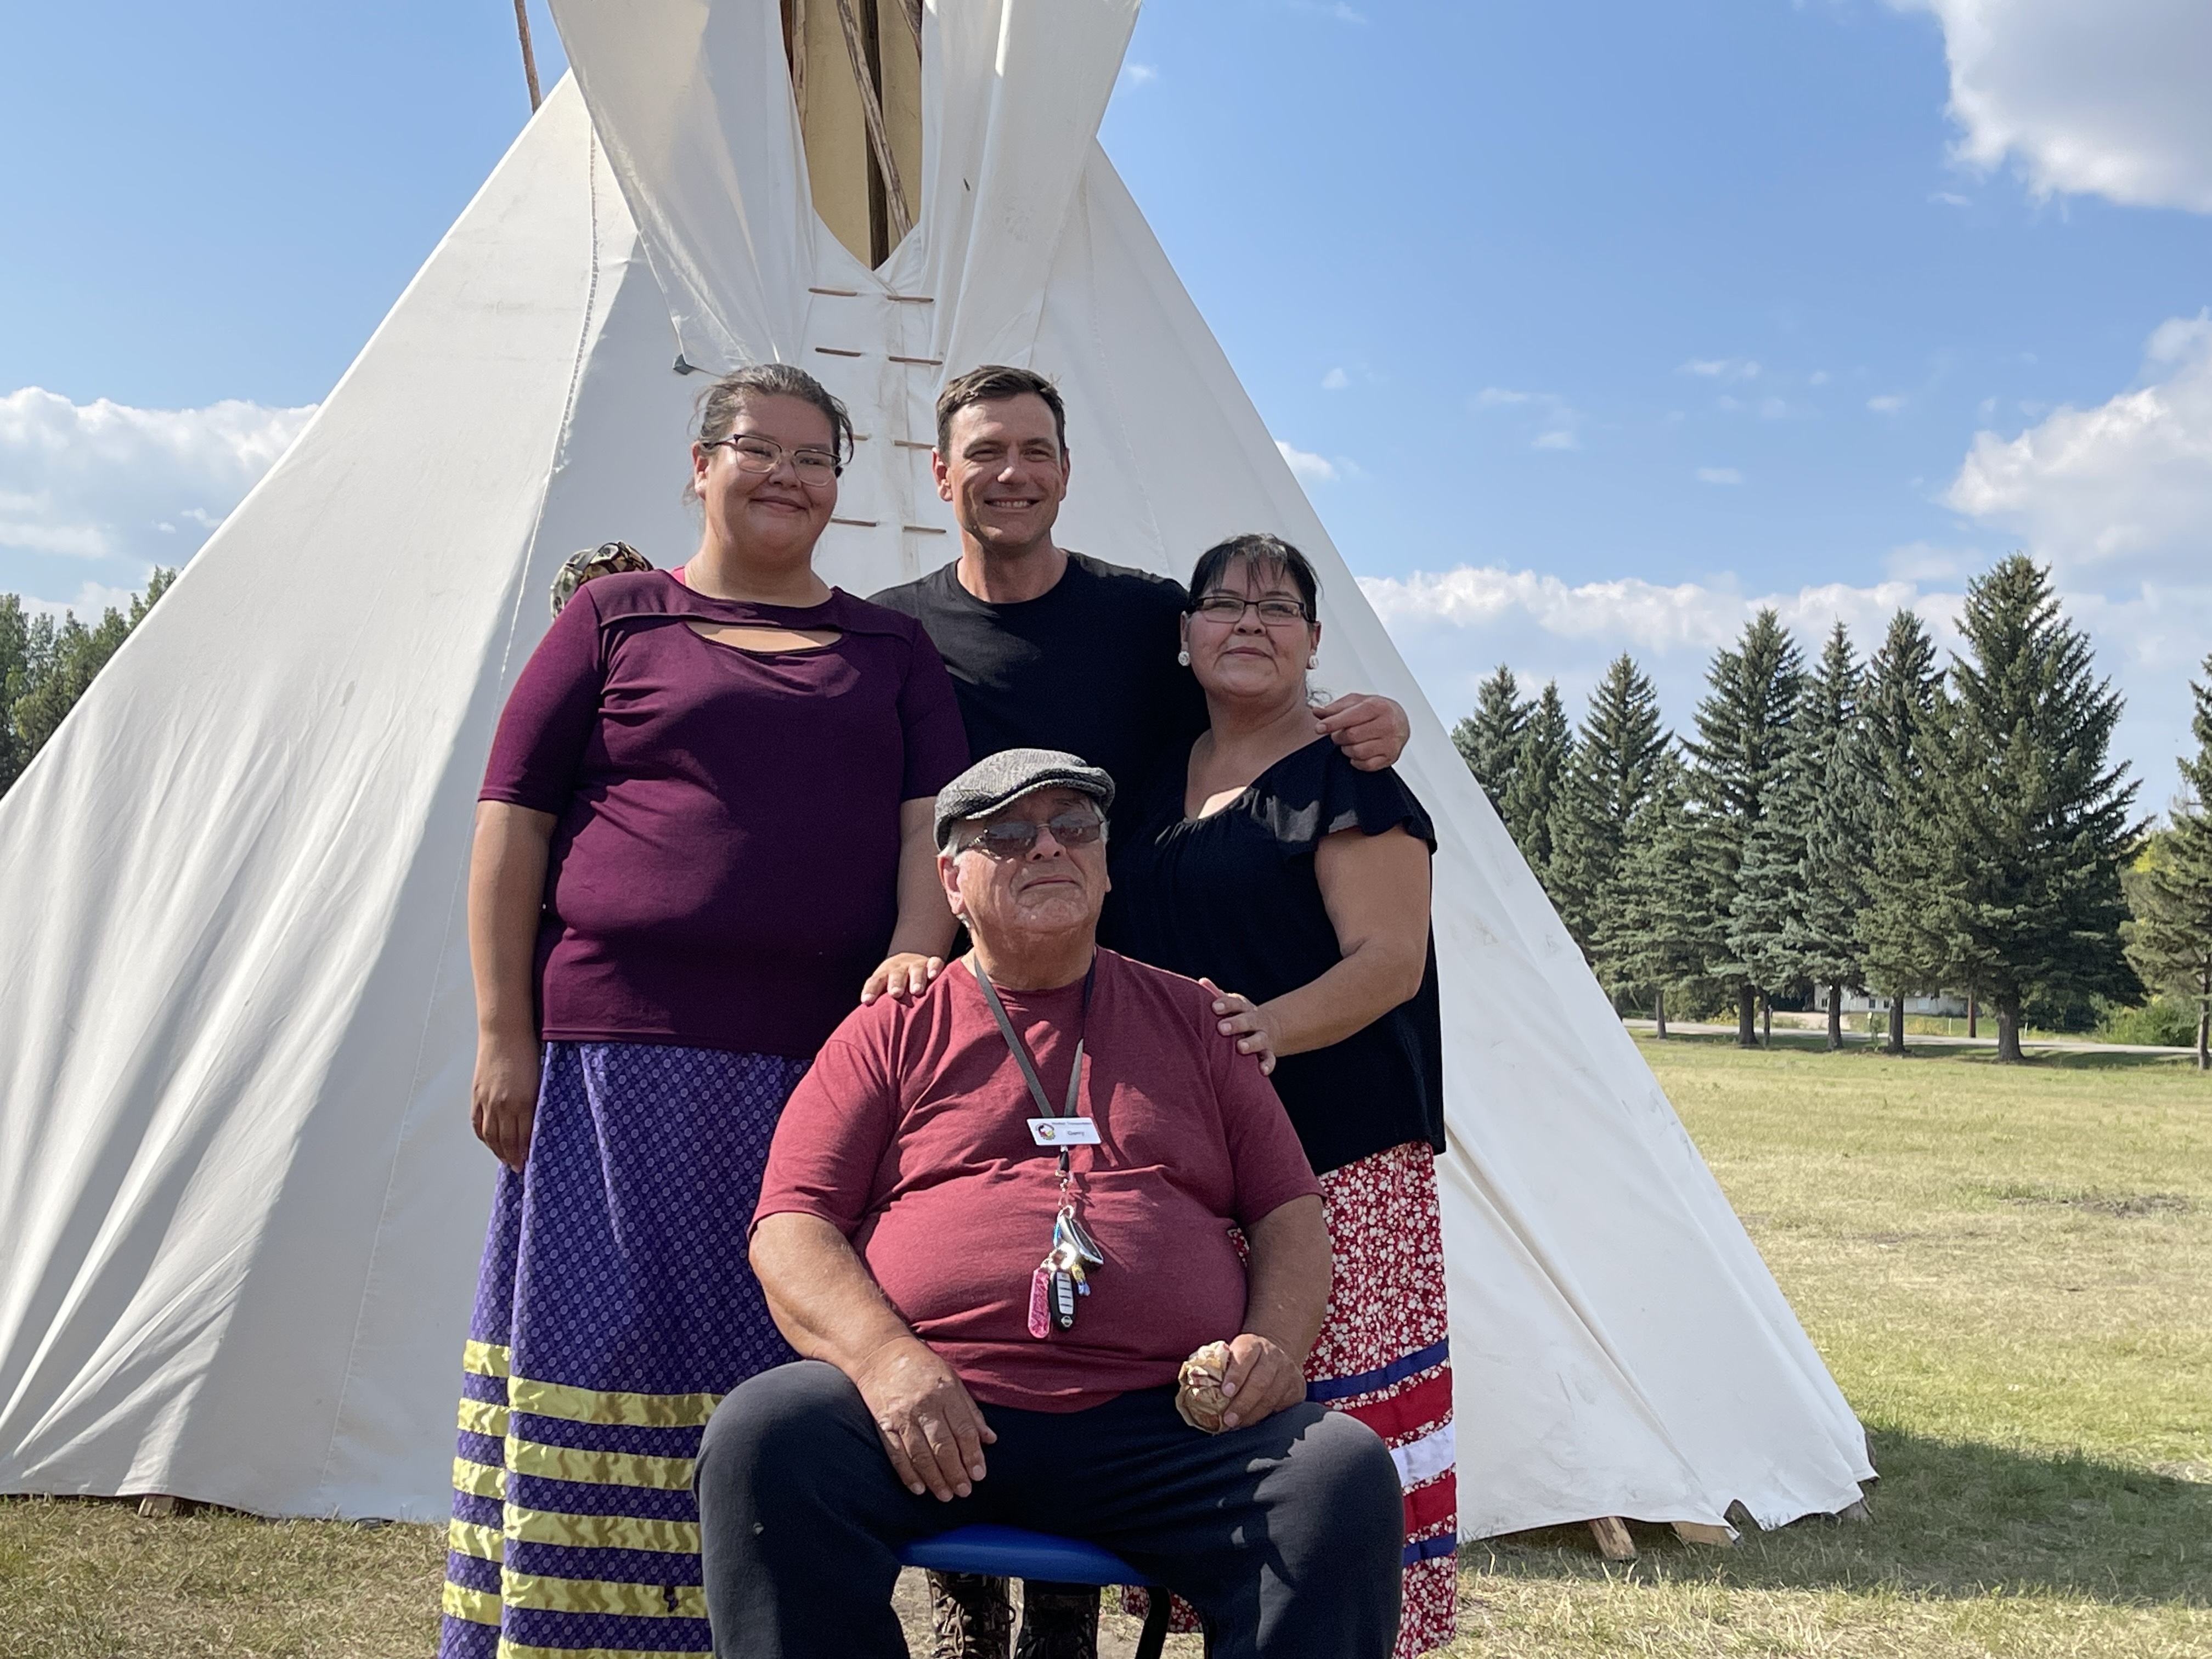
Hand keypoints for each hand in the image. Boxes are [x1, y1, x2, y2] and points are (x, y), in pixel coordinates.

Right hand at [472, 1029, 540, 1170]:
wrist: (505, 1032)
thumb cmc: (529, 1051)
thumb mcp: (539, 1079)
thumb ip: (536, 1103)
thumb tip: (536, 1123)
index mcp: (524, 1101)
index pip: (524, 1136)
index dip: (525, 1152)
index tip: (529, 1164)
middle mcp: (504, 1104)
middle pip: (507, 1139)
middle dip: (513, 1157)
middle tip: (518, 1168)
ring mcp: (488, 1100)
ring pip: (491, 1134)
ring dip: (498, 1150)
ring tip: (506, 1160)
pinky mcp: (477, 1094)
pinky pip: (478, 1122)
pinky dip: (484, 1136)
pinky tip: (490, 1142)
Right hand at [850, 1335, 995, 1500]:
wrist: (880, 1353)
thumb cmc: (922, 1366)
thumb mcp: (952, 1380)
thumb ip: (970, 1411)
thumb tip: (990, 1439)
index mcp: (945, 1392)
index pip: (963, 1430)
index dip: (972, 1455)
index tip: (979, 1475)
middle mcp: (924, 1405)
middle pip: (943, 1446)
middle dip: (955, 1472)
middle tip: (964, 1491)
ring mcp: (902, 1416)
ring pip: (920, 1454)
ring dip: (935, 1478)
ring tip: (945, 1495)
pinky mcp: (884, 1424)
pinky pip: (897, 1454)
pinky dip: (908, 1474)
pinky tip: (919, 1488)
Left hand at [862, 952, 944, 1004]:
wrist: (908, 961)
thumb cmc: (895, 986)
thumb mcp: (885, 991)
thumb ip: (880, 1007)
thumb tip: (868, 1033)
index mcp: (884, 976)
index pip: (875, 981)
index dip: (871, 990)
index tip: (867, 1001)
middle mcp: (899, 969)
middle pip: (896, 975)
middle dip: (896, 984)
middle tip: (895, 993)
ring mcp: (916, 965)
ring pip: (915, 969)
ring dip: (916, 979)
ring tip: (916, 990)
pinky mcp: (931, 963)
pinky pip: (934, 963)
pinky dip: (934, 968)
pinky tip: (933, 976)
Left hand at [1201, 977, 1277, 1074]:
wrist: (1270, 1027)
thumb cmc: (1241, 1016)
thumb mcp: (1233, 1005)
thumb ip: (1218, 995)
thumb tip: (1202, 981)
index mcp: (1243, 1008)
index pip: (1235, 1003)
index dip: (1226, 1004)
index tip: (1214, 1007)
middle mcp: (1255, 1020)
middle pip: (1248, 1020)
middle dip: (1236, 1023)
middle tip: (1221, 1028)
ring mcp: (1263, 1036)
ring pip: (1260, 1039)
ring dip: (1251, 1043)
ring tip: (1240, 1047)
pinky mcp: (1269, 1052)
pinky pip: (1270, 1058)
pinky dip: (1267, 1064)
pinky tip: (1261, 1071)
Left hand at [1218, 1332, 1306, 1429]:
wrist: (1273, 1354)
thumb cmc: (1243, 1361)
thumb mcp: (1232, 1355)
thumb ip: (1218, 1368)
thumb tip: (1193, 1387)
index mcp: (1252, 1344)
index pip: (1244, 1357)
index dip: (1235, 1375)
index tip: (1224, 1392)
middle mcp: (1273, 1356)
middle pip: (1260, 1381)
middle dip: (1243, 1403)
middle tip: (1228, 1419)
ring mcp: (1288, 1372)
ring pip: (1271, 1397)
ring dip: (1252, 1415)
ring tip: (1237, 1425)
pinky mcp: (1297, 1388)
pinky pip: (1282, 1407)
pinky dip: (1266, 1417)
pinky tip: (1253, 1422)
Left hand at [1314, 692, 1409, 770]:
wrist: (1401, 720)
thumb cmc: (1377, 710)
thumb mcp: (1356, 702)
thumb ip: (1335, 708)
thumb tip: (1317, 711)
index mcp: (1378, 707)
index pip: (1351, 716)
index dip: (1332, 723)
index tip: (1319, 728)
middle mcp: (1387, 724)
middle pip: (1351, 736)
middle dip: (1338, 737)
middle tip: (1338, 734)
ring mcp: (1390, 743)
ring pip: (1357, 752)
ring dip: (1346, 749)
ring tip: (1349, 742)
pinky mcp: (1390, 757)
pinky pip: (1366, 765)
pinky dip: (1356, 761)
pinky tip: (1357, 752)